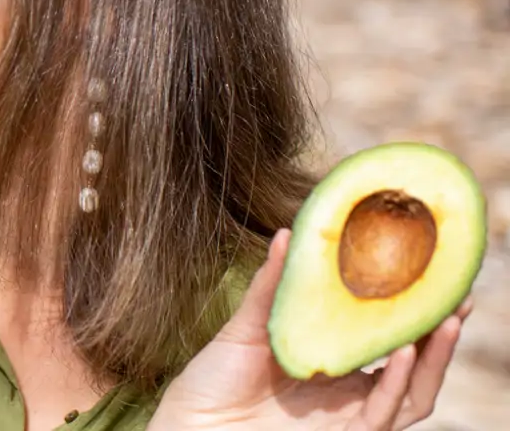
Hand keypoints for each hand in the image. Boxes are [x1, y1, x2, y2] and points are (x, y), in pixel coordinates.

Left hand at [149, 229, 471, 430]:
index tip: (433, 274)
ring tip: (444, 319)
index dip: (414, 311)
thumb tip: (288, 234)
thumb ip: (273, 287)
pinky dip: (397, 384)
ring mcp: (346, 417)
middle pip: (413, 365)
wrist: (187, 425)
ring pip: (411, 393)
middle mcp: (347, 392)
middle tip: (458, 295)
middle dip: (439, 332)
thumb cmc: (213, 380)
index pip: (388, 338)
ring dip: (433, 359)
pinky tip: (405, 353)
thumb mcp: (247, 327)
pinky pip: (381, 416)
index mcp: (332, 363)